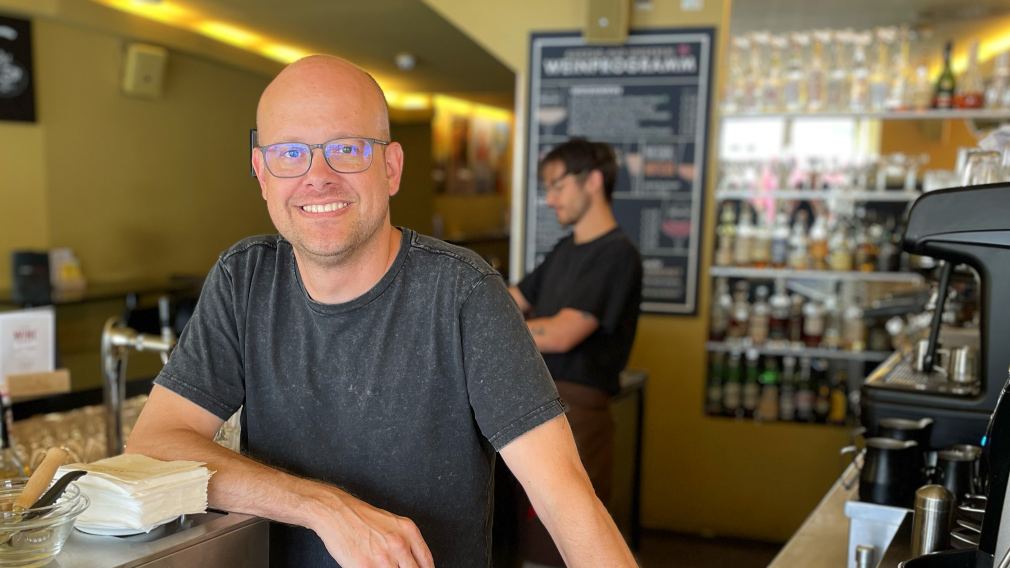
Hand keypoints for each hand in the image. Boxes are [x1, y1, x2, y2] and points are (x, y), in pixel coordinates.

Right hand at [307, 486, 433, 567]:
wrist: (336, 512)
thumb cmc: (362, 518)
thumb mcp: (393, 524)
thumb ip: (407, 544)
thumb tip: (415, 564)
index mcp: (409, 532)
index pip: (426, 564)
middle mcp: (399, 544)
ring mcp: (383, 558)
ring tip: (380, 566)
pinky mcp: (365, 567)